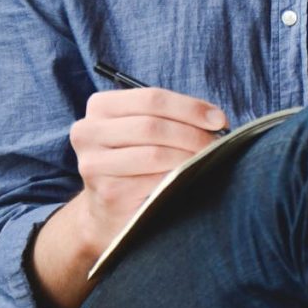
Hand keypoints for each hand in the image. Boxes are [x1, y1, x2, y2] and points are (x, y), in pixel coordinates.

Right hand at [70, 87, 227, 258]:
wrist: (106, 210)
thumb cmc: (135, 160)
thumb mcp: (145, 128)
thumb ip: (173, 116)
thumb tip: (216, 119)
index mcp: (100, 106)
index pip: (152, 97)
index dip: (190, 107)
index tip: (218, 119)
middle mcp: (88, 132)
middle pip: (153, 125)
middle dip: (193, 133)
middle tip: (216, 143)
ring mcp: (94, 164)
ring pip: (155, 153)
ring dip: (189, 156)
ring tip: (207, 159)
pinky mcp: (108, 192)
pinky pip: (153, 180)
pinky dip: (178, 177)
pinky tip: (190, 177)